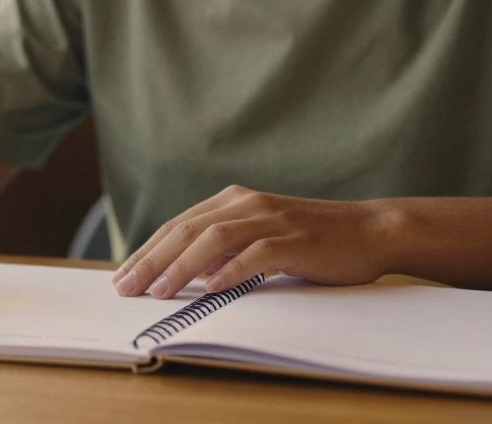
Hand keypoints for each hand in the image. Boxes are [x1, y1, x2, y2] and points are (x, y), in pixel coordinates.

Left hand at [111, 185, 399, 298]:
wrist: (369, 230)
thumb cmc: (311, 240)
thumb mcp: (260, 236)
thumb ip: (225, 247)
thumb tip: (182, 272)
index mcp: (234, 201)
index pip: (178, 226)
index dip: (146, 250)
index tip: (121, 276)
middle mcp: (247, 204)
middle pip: (187, 230)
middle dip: (151, 260)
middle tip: (125, 287)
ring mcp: (271, 220)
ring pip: (214, 239)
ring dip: (181, 267)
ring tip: (158, 291)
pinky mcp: (295, 241)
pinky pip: (256, 255)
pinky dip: (230, 272)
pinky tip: (210, 289)